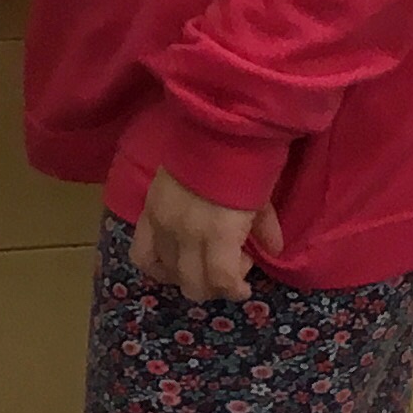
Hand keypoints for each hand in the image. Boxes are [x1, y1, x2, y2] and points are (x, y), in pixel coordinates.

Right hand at [127, 166, 282, 303]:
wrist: (218, 122)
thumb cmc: (249, 158)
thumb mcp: (263, 198)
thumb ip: (265, 229)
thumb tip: (271, 250)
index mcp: (219, 233)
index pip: (220, 281)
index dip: (234, 290)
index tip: (245, 285)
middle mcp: (186, 235)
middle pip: (193, 285)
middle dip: (213, 287)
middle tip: (227, 271)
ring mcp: (162, 222)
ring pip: (166, 272)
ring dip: (187, 276)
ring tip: (199, 265)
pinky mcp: (148, 210)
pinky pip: (141, 252)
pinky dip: (156, 265)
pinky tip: (169, 262)